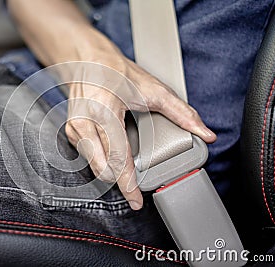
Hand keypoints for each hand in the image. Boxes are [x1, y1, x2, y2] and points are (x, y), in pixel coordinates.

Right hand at [65, 47, 215, 210]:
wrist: (87, 60)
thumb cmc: (115, 71)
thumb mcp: (153, 89)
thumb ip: (182, 113)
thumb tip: (204, 132)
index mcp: (103, 112)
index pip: (118, 158)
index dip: (128, 184)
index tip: (136, 201)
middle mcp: (84, 123)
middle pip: (104, 169)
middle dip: (121, 181)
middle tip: (137, 182)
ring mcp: (74, 129)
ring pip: (95, 166)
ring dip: (112, 171)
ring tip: (125, 161)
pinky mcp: (70, 132)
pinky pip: (88, 157)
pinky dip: (103, 161)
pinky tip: (113, 149)